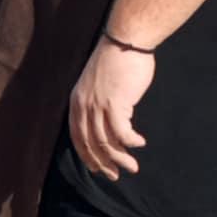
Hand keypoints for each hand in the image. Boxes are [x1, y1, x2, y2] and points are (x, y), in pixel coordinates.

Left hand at [68, 40, 154, 180]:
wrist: (125, 41)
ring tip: (132, 167)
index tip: (100, 169)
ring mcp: (97, 105)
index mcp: (76, 101)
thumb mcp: (97, 85)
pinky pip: (122, 133)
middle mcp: (83, 105)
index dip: (88, 157)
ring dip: (120, 158)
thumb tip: (107, 126)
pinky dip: (131, 142)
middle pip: (90, 144)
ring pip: (106, 142)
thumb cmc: (116, 61)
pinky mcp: (115, 103)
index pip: (77, 137)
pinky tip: (140, 143)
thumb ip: (97, 104)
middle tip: (116, 175)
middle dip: (103, 163)